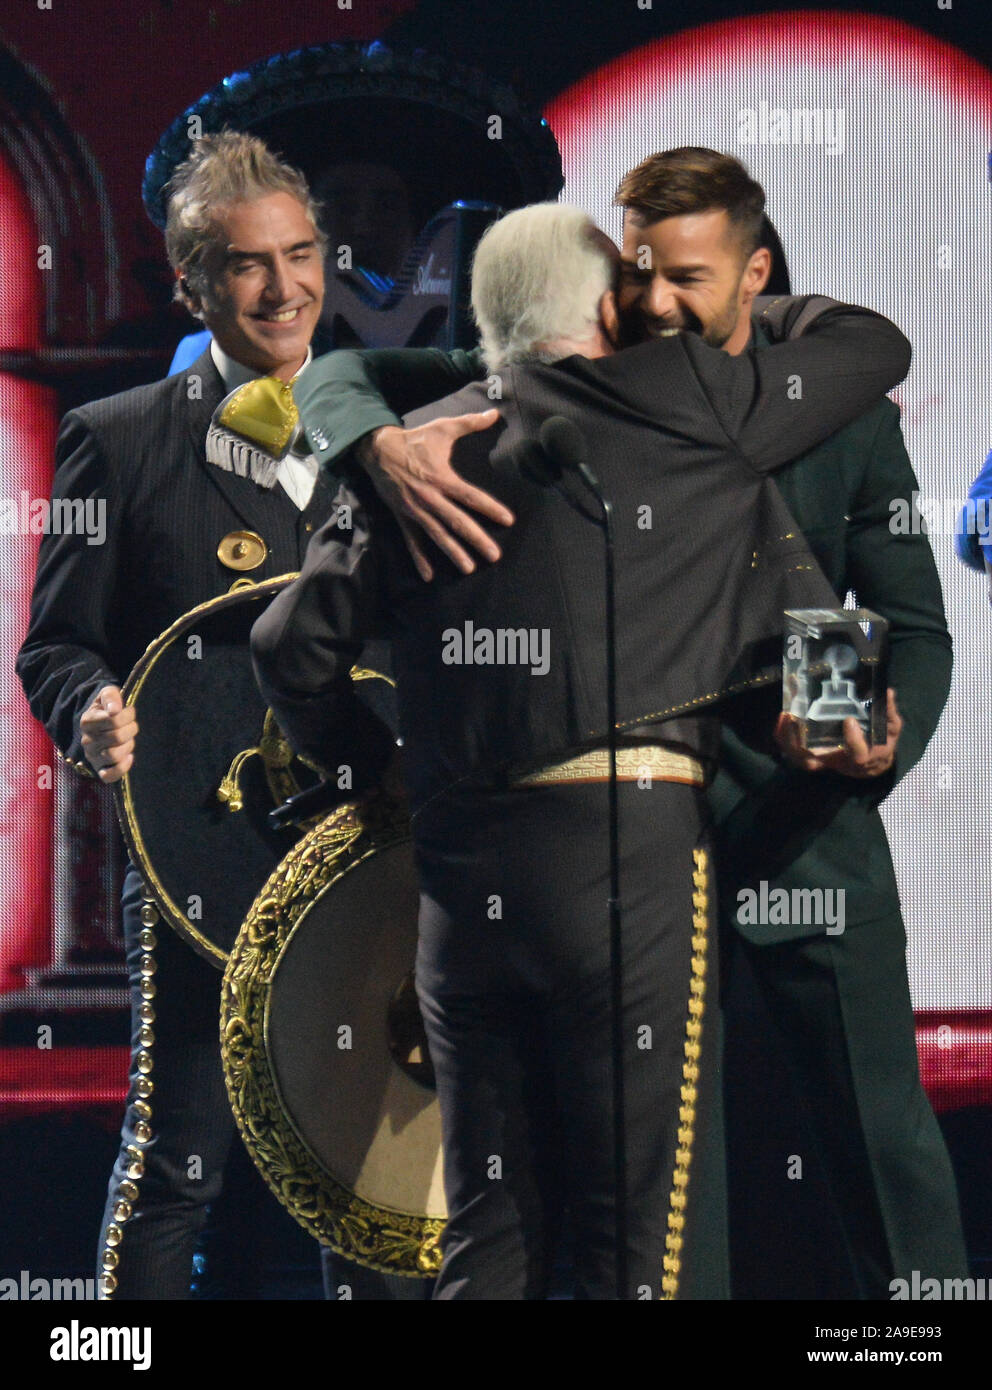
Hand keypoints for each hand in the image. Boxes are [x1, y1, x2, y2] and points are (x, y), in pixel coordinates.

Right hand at [80, 685, 137, 782]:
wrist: (100, 726)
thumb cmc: (106, 709)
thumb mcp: (107, 695)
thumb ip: (110, 696)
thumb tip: (115, 709)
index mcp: (87, 721)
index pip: (113, 720)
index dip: (128, 715)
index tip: (129, 711)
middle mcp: (87, 741)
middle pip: (117, 737)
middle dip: (131, 729)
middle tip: (131, 725)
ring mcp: (92, 756)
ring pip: (114, 755)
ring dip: (128, 745)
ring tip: (129, 738)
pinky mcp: (100, 769)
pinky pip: (108, 776)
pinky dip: (122, 767)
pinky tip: (129, 756)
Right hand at [357, 410, 512, 579]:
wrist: (378, 450)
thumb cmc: (415, 440)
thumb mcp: (442, 428)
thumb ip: (470, 423)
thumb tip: (494, 413)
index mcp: (442, 478)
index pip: (471, 496)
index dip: (490, 508)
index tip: (508, 520)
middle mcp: (430, 498)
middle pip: (457, 522)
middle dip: (477, 539)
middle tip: (494, 555)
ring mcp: (415, 510)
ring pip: (437, 535)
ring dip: (453, 553)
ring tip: (469, 568)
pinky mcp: (403, 517)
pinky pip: (412, 541)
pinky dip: (419, 559)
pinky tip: (429, 576)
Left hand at [774, 688, 901, 778]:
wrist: (872, 763)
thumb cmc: (882, 743)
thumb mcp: (891, 728)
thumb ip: (889, 713)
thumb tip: (888, 692)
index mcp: (863, 756)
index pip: (858, 754)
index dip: (853, 741)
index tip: (849, 720)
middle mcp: (839, 761)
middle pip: (815, 760)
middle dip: (800, 742)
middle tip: (793, 717)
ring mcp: (824, 759)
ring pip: (800, 758)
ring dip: (788, 739)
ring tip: (785, 715)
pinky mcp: (814, 755)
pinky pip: (794, 752)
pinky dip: (784, 738)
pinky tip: (782, 719)